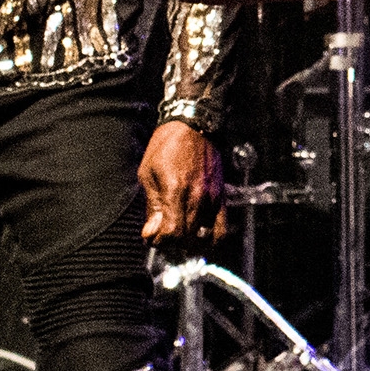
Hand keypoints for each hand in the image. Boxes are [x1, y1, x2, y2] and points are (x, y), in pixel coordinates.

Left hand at [139, 119, 224, 247]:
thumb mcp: (148, 173)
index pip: (172, 233)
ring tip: (178, 237)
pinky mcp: (221, 198)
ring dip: (189, 243)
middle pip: (187, 238)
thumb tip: (152, 232)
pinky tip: (199, 237)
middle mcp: (197, 198)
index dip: (159, 242)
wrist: (194, 126)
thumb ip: (152, 206)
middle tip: (161, 236)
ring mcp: (212, 199)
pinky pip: (222, 229)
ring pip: (204, 237)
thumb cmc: (167, 146)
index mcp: (176, 190)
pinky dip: (211, 239)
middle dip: (171, 243)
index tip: (151, 237)